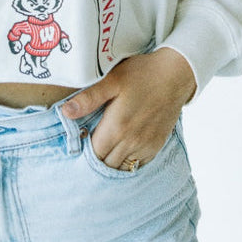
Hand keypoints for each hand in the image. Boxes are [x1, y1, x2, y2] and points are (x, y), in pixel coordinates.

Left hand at [60, 48, 196, 168]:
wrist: (175, 75)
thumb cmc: (141, 74)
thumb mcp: (112, 80)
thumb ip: (88, 98)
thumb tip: (65, 112)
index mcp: (117, 127)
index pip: (93, 153)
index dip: (85, 148)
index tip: (82, 138)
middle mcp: (131, 142)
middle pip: (106, 164)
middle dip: (96, 157)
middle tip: (92, 142)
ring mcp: (146, 146)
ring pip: (122, 168)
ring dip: (111, 161)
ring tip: (106, 146)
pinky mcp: (156, 146)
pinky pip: (138, 164)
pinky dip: (127, 161)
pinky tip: (123, 147)